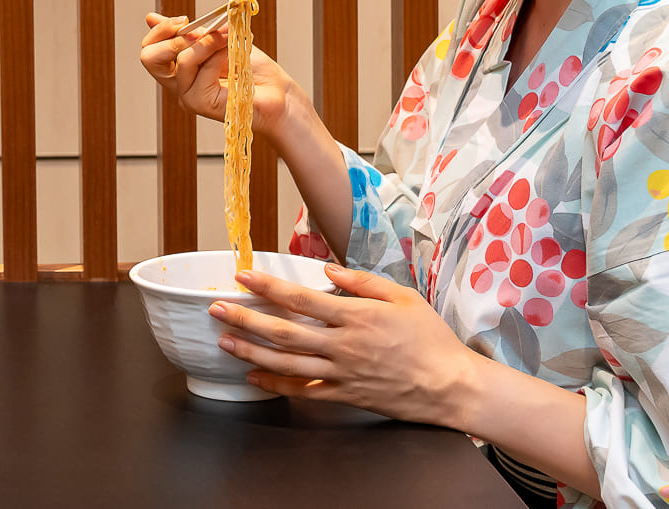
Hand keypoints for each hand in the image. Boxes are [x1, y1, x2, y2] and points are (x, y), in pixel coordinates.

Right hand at [139, 12, 309, 145]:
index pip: (149, 51)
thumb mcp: (217, 41)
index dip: (160, 31)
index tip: (183, 19)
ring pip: (182, 60)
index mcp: (178, 70)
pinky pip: (203, 71)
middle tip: (199, 30)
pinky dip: (219, 57)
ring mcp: (188, 96)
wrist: (278, 92)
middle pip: (149, 58)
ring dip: (208, 42)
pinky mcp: (202, 104)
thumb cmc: (252, 69)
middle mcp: (178, 85)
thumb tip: (151, 17)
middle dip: (173, 36)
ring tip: (227, 39)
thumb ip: (187, 31)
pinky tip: (233, 58)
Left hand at [207, 263, 485, 425]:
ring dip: (252, 353)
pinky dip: (277, 386)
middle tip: (217, 310)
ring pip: (287, 363)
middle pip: (284, 332)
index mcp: (356, 316)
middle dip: (246, 319)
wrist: (451, 385)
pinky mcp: (346, 395)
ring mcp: (342, 373)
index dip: (268, 288)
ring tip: (225, 342)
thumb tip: (328, 271)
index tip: (243, 277)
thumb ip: (363, 282)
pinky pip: (305, 391)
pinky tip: (255, 379)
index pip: (301, 299)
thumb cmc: (430, 338)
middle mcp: (344, 345)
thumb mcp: (404, 297)